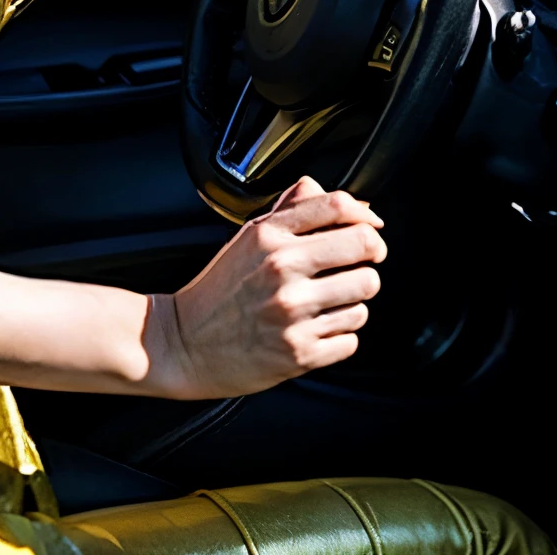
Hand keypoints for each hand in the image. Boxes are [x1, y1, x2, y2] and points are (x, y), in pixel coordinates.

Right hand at [149, 177, 385, 398]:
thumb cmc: (219, 290)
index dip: (365, 215)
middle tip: (360, 264)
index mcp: (268, 235)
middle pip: (364, 248)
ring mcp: (292, 313)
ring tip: (330, 301)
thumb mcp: (248, 236)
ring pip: (364, 296)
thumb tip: (348, 203)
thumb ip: (293, 210)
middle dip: (370, 256)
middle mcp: (281, 269)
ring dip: (354, 299)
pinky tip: (317, 329)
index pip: (337, 207)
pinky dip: (340, 335)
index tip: (371, 227)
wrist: (185, 343)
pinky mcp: (300, 353)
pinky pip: (351, 338)